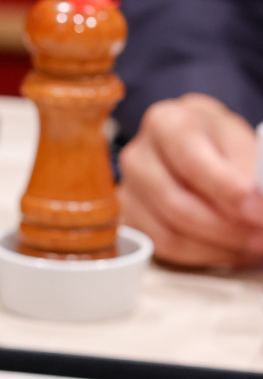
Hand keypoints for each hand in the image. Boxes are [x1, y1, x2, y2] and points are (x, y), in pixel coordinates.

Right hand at [118, 93, 262, 266]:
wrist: (192, 145)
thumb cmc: (217, 141)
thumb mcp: (240, 142)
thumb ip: (250, 170)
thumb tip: (260, 200)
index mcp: (166, 123)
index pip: (191, 162)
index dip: (228, 191)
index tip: (260, 210)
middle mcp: (138, 156)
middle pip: (177, 204)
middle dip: (227, 228)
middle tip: (262, 237)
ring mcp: (129, 190)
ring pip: (170, 233)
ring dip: (218, 247)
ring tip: (252, 245)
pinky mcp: (129, 218)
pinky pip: (164, 247)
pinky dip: (202, 255)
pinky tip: (229, 249)